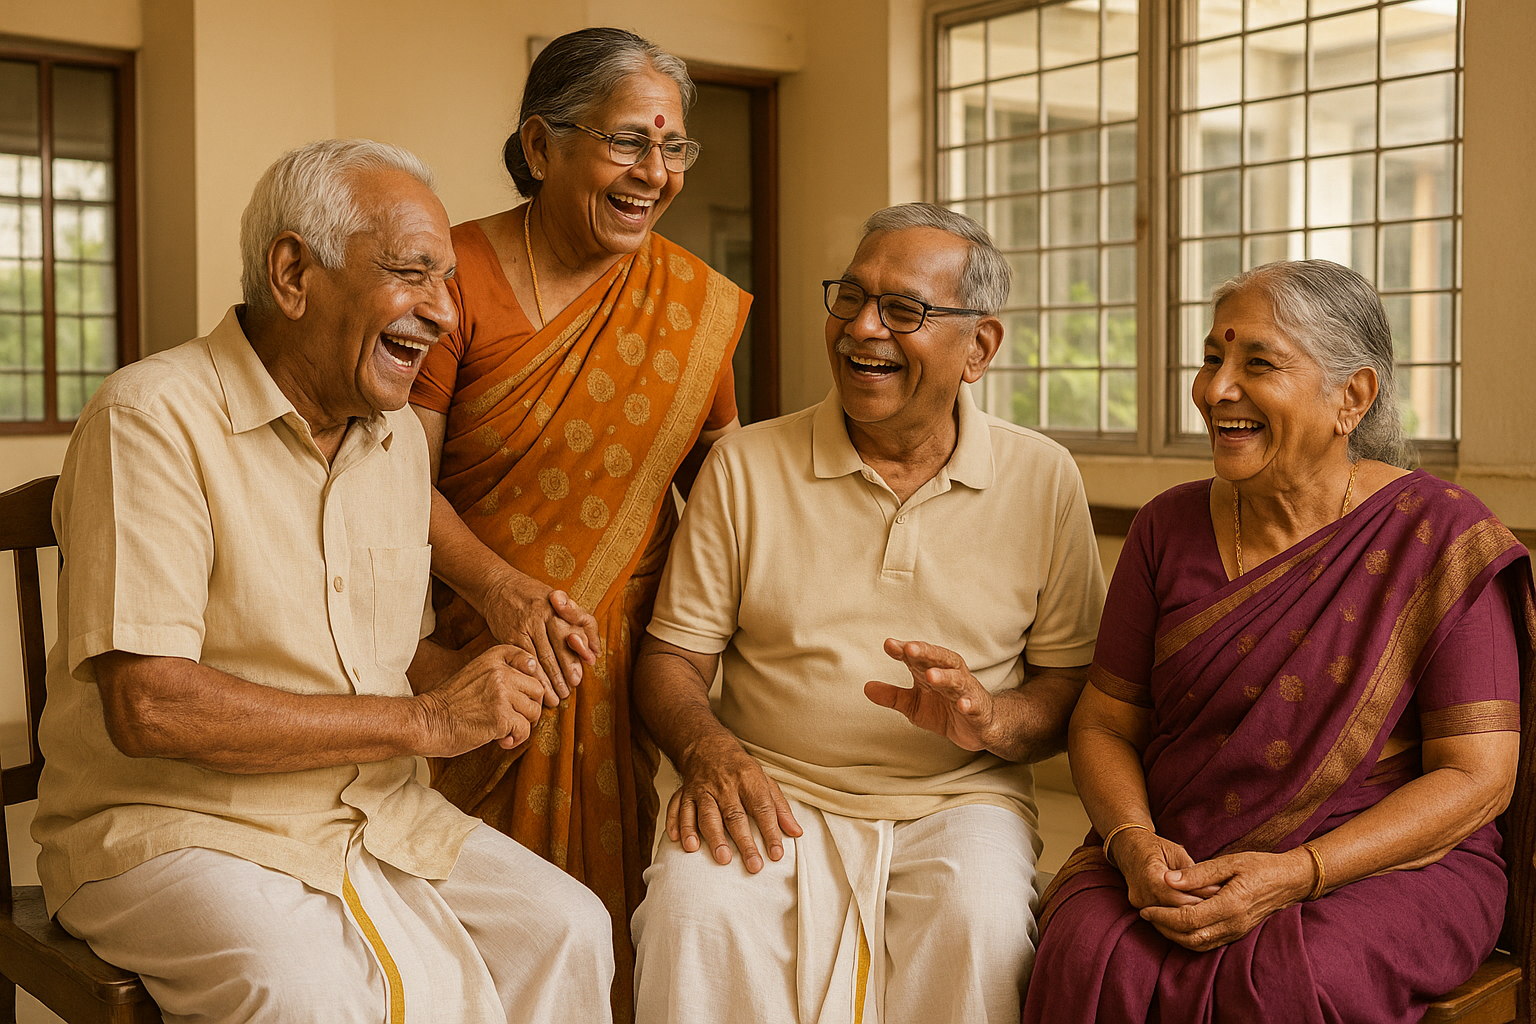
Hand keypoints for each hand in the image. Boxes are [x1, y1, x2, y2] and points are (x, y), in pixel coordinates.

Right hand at [415, 645, 548, 754]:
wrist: (427, 722)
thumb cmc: (450, 704)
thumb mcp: (475, 675)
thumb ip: (500, 674)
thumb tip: (538, 689)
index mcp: (492, 659)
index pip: (529, 660)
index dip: (532, 679)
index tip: (521, 694)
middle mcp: (500, 672)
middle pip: (537, 688)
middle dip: (530, 706)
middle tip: (515, 717)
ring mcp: (501, 694)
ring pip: (534, 711)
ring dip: (523, 725)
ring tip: (504, 730)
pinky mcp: (501, 717)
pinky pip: (525, 729)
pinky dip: (516, 739)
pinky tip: (501, 741)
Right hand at [480, 570, 599, 704]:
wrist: (500, 586)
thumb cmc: (536, 598)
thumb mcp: (561, 602)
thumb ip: (581, 624)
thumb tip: (596, 651)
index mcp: (558, 608)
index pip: (571, 635)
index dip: (575, 658)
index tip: (578, 678)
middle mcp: (542, 615)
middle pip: (556, 648)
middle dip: (563, 673)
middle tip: (568, 692)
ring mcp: (525, 625)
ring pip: (539, 657)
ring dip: (547, 681)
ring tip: (554, 698)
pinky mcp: (509, 634)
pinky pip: (522, 658)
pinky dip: (530, 675)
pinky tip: (534, 688)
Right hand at [669, 733, 801, 873]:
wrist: (707, 745)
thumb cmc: (740, 769)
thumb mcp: (764, 781)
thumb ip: (779, 808)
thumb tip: (796, 832)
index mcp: (748, 780)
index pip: (762, 808)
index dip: (771, 832)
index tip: (777, 854)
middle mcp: (725, 785)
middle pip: (735, 816)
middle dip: (744, 842)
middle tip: (753, 865)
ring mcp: (703, 789)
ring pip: (706, 814)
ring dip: (713, 837)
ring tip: (721, 858)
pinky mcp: (685, 793)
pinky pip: (679, 809)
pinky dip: (678, 825)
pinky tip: (681, 842)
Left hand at [864, 639, 996, 751]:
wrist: (978, 727)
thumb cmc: (945, 709)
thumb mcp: (914, 704)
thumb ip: (893, 696)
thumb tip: (866, 687)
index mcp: (933, 670)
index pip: (917, 657)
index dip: (904, 651)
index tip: (889, 645)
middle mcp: (951, 675)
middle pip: (939, 659)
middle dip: (926, 652)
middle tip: (910, 649)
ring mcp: (966, 691)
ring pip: (957, 680)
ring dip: (944, 677)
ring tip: (931, 675)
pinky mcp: (978, 709)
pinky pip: (974, 704)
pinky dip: (969, 703)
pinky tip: (962, 704)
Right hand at [1109, 828, 1210, 910]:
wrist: (1128, 848)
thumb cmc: (1155, 847)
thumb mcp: (1176, 852)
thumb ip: (1192, 872)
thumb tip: (1214, 889)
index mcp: (1150, 876)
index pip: (1179, 897)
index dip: (1200, 898)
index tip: (1219, 896)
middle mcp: (1142, 894)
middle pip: (1175, 911)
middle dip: (1198, 909)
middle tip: (1218, 905)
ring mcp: (1139, 903)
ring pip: (1169, 918)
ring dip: (1189, 914)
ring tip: (1208, 909)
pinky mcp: (1140, 908)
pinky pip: (1162, 917)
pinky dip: (1178, 915)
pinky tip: (1193, 912)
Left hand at [1138, 849, 1314, 950]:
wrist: (1290, 881)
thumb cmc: (1260, 866)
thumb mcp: (1229, 862)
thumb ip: (1198, 873)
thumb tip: (1167, 879)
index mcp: (1230, 905)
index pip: (1188, 919)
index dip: (1163, 916)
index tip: (1146, 908)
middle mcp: (1233, 924)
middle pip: (1190, 937)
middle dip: (1164, 928)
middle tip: (1146, 914)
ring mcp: (1236, 932)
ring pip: (1198, 944)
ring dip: (1174, 936)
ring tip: (1157, 920)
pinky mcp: (1237, 933)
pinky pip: (1208, 943)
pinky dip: (1189, 938)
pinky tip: (1177, 925)